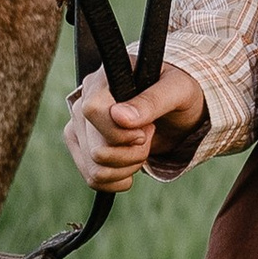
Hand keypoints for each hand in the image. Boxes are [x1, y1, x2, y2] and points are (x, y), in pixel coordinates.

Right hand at [63, 63, 208, 192]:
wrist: (175, 110)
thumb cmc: (178, 92)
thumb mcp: (177, 91)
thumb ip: (152, 101)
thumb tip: (119, 116)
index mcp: (103, 78)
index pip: (92, 110)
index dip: (120, 132)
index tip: (145, 132)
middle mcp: (84, 100)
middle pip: (97, 149)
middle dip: (133, 153)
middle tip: (149, 134)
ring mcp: (79, 126)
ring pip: (95, 168)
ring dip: (127, 167)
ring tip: (141, 147)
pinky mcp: (81, 146)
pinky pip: (92, 177)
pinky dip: (118, 179)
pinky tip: (131, 164)